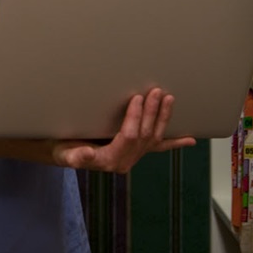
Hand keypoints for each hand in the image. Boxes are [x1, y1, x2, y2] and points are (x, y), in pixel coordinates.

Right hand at [51, 88, 195, 173]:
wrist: (65, 153)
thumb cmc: (63, 149)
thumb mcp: (64, 153)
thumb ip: (75, 156)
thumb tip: (86, 154)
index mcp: (110, 160)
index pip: (128, 137)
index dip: (134, 118)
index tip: (136, 98)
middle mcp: (126, 161)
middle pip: (144, 135)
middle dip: (151, 113)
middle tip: (155, 92)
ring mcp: (133, 156)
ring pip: (154, 137)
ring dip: (162, 118)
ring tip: (168, 99)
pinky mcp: (135, 152)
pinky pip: (157, 148)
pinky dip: (174, 143)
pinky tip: (189, 140)